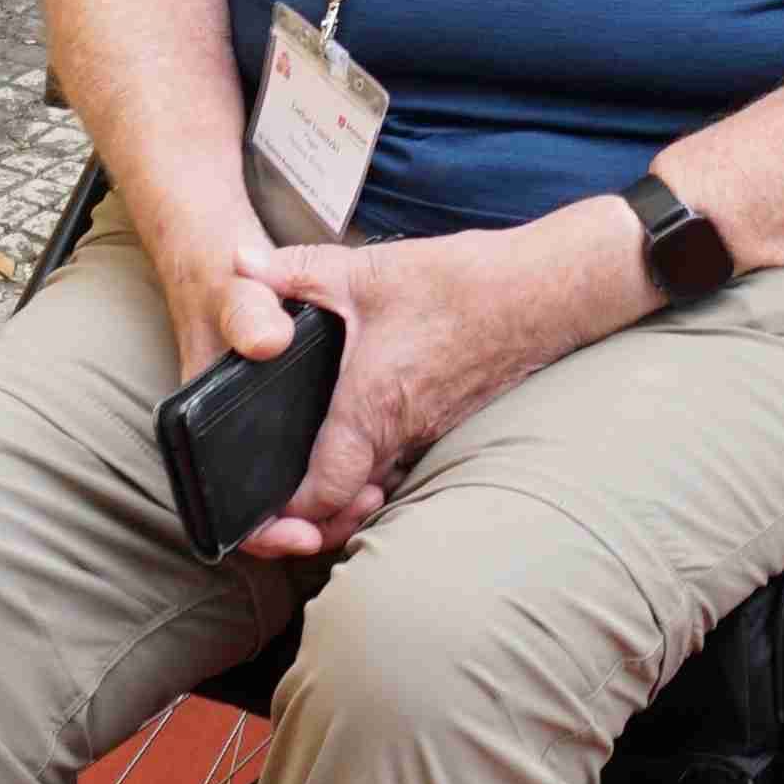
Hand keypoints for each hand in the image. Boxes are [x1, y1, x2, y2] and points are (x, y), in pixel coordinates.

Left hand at [218, 214, 637, 561]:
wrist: (544, 292)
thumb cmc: (462, 286)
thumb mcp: (367, 270)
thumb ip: (294, 270)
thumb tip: (239, 263)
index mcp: (369, 411)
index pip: (319, 497)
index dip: (282, 515)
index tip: (257, 507)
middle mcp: (399, 438)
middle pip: (344, 508)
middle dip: (308, 520)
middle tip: (277, 509)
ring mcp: (428, 437)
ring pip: (374, 490)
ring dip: (342, 496)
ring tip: (308, 478)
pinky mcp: (447, 426)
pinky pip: (400, 465)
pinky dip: (373, 469)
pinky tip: (354, 440)